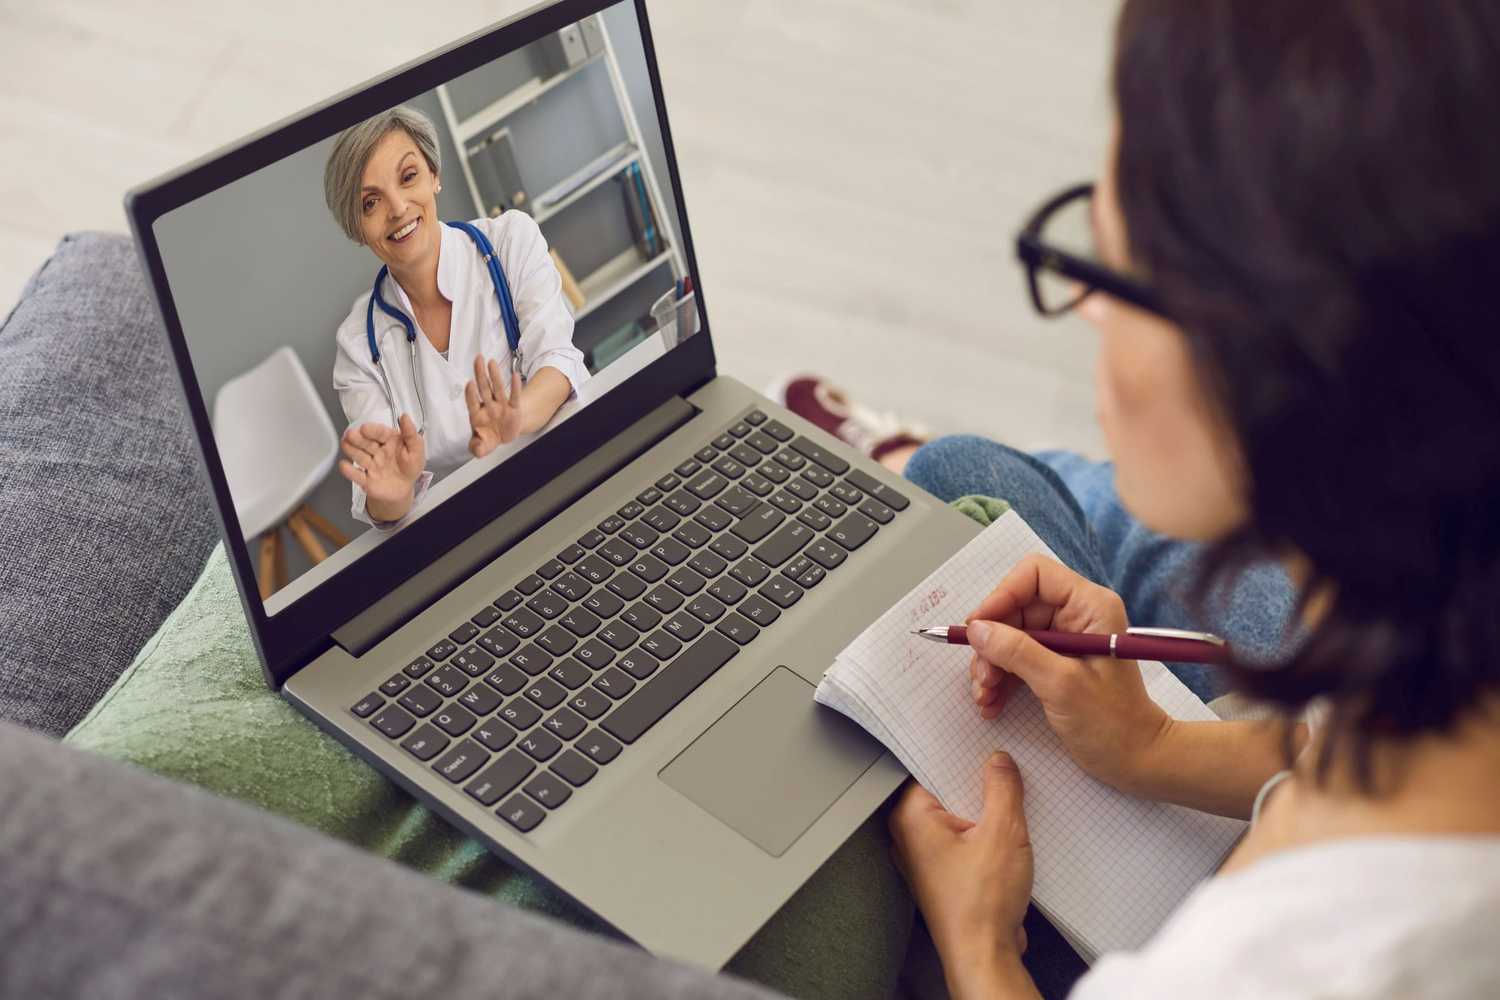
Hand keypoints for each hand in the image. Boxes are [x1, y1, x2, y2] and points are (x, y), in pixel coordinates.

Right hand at [338, 414, 425, 514]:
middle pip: (366, 443)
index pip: (380, 433)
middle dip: (358, 438)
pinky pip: (356, 475)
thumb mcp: (417, 450)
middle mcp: (377, 451)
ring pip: (359, 456)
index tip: (365, 428)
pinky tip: (345, 465)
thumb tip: (405, 417)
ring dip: (351, 450)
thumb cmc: (410, 467)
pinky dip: (349, 470)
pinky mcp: (365, 479)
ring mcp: (370, 465)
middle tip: (351, 434)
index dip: (372, 430)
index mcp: (389, 441)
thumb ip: (411, 434)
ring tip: (345, 444)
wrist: (403, 490)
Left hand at [466, 356, 524, 457]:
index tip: (469, 384)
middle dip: (480, 374)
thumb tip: (477, 449)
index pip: (472, 402)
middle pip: (483, 388)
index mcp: (477, 414)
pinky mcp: (513, 408)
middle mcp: (488, 407)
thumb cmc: (488, 438)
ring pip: (497, 388)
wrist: (502, 437)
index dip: (470, 393)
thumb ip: (478, 448)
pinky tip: (514, 376)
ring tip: (491, 362)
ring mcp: (500, 406)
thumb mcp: (481, 447)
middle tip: (478, 360)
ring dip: (494, 375)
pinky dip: (515, 387)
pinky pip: (514, 396)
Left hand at [889, 753, 1035, 998]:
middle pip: (944, 790)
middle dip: (974, 783)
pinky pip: (962, 840)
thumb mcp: (1003, 832)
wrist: (985, 954)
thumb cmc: (981, 905)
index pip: (930, 766)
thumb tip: (999, 762)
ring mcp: (925, 857)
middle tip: (1001, 775)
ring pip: (956, 816)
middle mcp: (909, 836)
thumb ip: (1002, 789)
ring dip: (982, 812)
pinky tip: (1005, 836)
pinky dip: (982, 835)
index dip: (959, 755)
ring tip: (1007, 809)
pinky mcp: (943, 874)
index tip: (980, 744)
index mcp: (911, 817)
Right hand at [966, 554, 1170, 793]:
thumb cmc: (1111, 722)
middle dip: (992, 642)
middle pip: (1016, 608)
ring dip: (991, 664)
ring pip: (1010, 635)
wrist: (1137, 760)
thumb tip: (976, 629)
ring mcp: (1065, 640)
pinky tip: (991, 704)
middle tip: (981, 677)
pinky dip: (1000, 679)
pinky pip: (1016, 658)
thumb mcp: (1060, 684)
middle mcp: (1076, 615)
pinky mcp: (1055, 663)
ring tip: (985, 697)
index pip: (1034, 575)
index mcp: (1089, 606)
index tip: (978, 628)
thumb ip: (1017, 651)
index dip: (1002, 596)